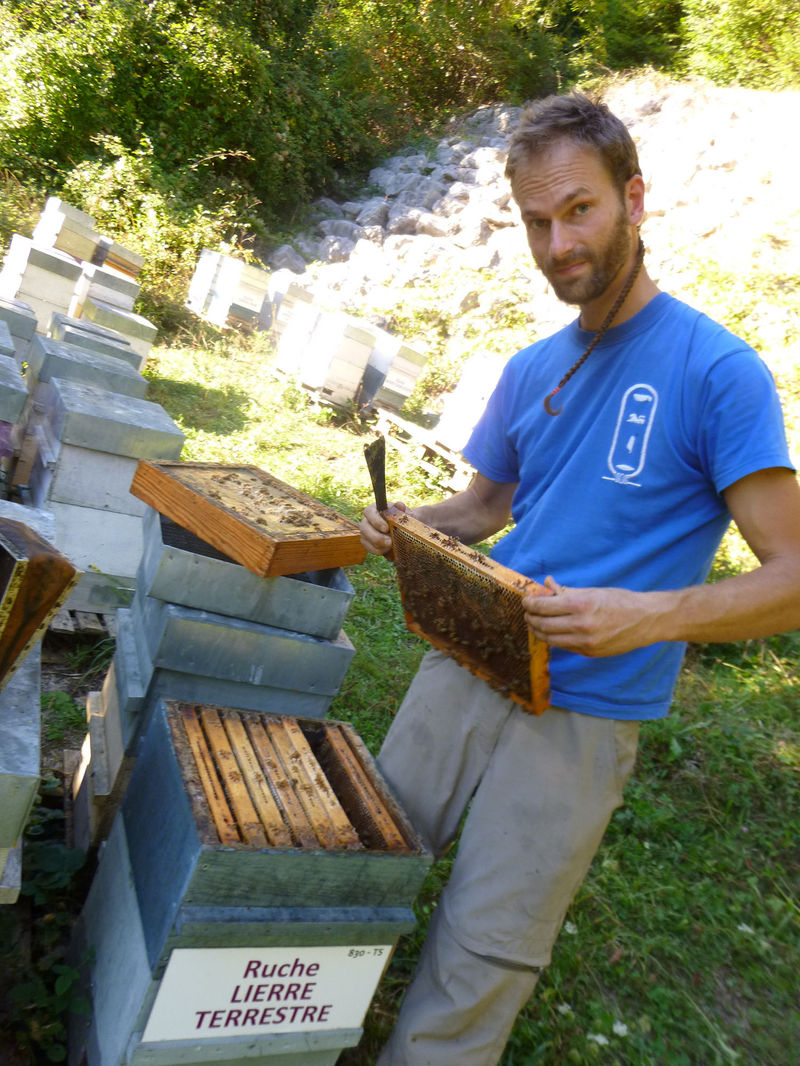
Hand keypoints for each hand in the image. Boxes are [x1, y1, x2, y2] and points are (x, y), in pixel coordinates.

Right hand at [359, 501, 407, 556]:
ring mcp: (365, 532)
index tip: (386, 528)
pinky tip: (387, 550)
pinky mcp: (367, 542)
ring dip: (378, 545)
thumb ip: (401, 510)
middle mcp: (367, 520)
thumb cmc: (402, 520)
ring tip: (391, 546)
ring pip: (365, 539)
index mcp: (375, 510)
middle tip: (390, 542)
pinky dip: (378, 551)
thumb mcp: (403, 514)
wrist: (403, 530)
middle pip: (364, 527)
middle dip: (376, 537)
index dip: (376, 520)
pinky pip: (369, 548)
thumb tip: (400, 505)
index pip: (368, 511)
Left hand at [522, 576, 656, 656]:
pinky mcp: (589, 653)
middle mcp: (581, 626)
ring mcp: (585, 642)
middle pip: (542, 625)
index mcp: (581, 605)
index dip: (530, 604)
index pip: (543, 607)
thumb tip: (546, 585)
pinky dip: (554, 638)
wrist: (646, 620)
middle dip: (530, 618)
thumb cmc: (620, 601)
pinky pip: (564, 646)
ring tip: (535, 622)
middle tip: (527, 612)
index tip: (525, 601)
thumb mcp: (593, 591)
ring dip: (538, 631)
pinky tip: (552, 631)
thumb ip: (566, 591)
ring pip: (550, 639)